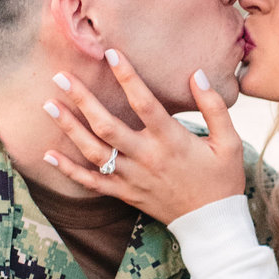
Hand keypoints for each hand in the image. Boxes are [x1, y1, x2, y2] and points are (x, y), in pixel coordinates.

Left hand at [43, 51, 244, 223]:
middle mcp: (147, 157)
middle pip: (107, 125)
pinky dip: (69, 170)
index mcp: (172, 140)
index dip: (127, 77)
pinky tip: (49, 155)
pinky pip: (92, 183)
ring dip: (69, 128)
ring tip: (49, 105)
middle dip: (82, 100)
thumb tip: (197, 75)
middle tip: (60, 77)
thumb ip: (214, 107)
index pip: (144, 103)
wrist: (212, 224)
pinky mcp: (125, 193)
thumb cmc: (222, 180)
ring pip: (94, 151)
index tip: (111, 53)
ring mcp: (132, 177)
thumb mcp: (229, 142)